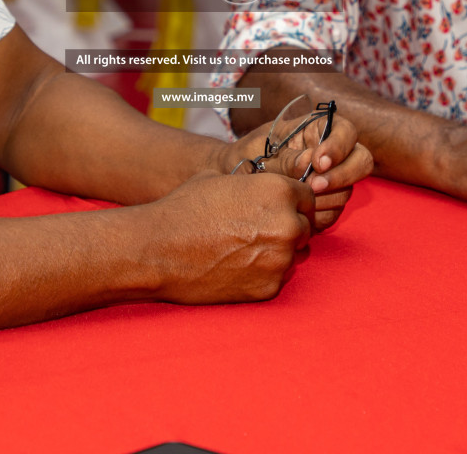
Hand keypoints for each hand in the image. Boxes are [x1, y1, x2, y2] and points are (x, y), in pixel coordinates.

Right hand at [143, 172, 312, 303]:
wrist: (158, 250)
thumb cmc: (185, 209)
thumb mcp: (221, 179)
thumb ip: (254, 183)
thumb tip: (264, 184)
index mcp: (279, 191)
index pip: (308, 197)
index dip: (293, 201)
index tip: (278, 208)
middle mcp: (287, 225)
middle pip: (305, 226)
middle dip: (288, 227)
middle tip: (259, 231)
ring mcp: (280, 259)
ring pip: (296, 254)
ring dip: (280, 251)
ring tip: (247, 249)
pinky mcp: (269, 288)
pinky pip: (279, 278)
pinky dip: (265, 274)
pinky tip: (239, 267)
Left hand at [226, 112, 372, 230]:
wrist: (233, 178)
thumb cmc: (248, 155)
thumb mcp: (262, 150)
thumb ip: (287, 158)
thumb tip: (309, 162)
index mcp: (318, 130)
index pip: (347, 132)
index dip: (339, 147)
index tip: (319, 162)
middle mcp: (332, 154)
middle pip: (361, 161)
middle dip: (341, 176)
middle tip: (315, 187)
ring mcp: (333, 180)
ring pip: (348, 191)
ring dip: (326, 199)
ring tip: (299, 201)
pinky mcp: (326, 203)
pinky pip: (335, 213)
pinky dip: (319, 216)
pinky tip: (299, 214)